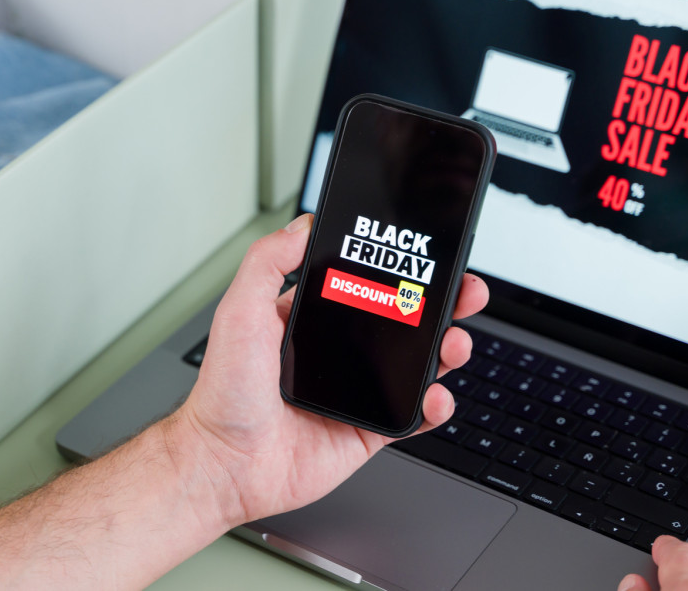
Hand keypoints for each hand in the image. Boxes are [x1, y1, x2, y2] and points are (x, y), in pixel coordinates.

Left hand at [174, 213, 488, 527]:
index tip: (428, 255)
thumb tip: (302, 225)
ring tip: (454, 343)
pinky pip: (413, 417)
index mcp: (312, 319)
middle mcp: (339, 353)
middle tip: (465, 292)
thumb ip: (267, 263)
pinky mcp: (367, 431)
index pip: (367, 284)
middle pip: (405, 321)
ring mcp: (357, 392)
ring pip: (418, 366)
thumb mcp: (239, 311)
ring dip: (446, 351)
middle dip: (443, 305)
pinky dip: (434, 406)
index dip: (400, 270)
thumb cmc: (222, 393)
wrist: (223, 463)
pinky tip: (436, 395)